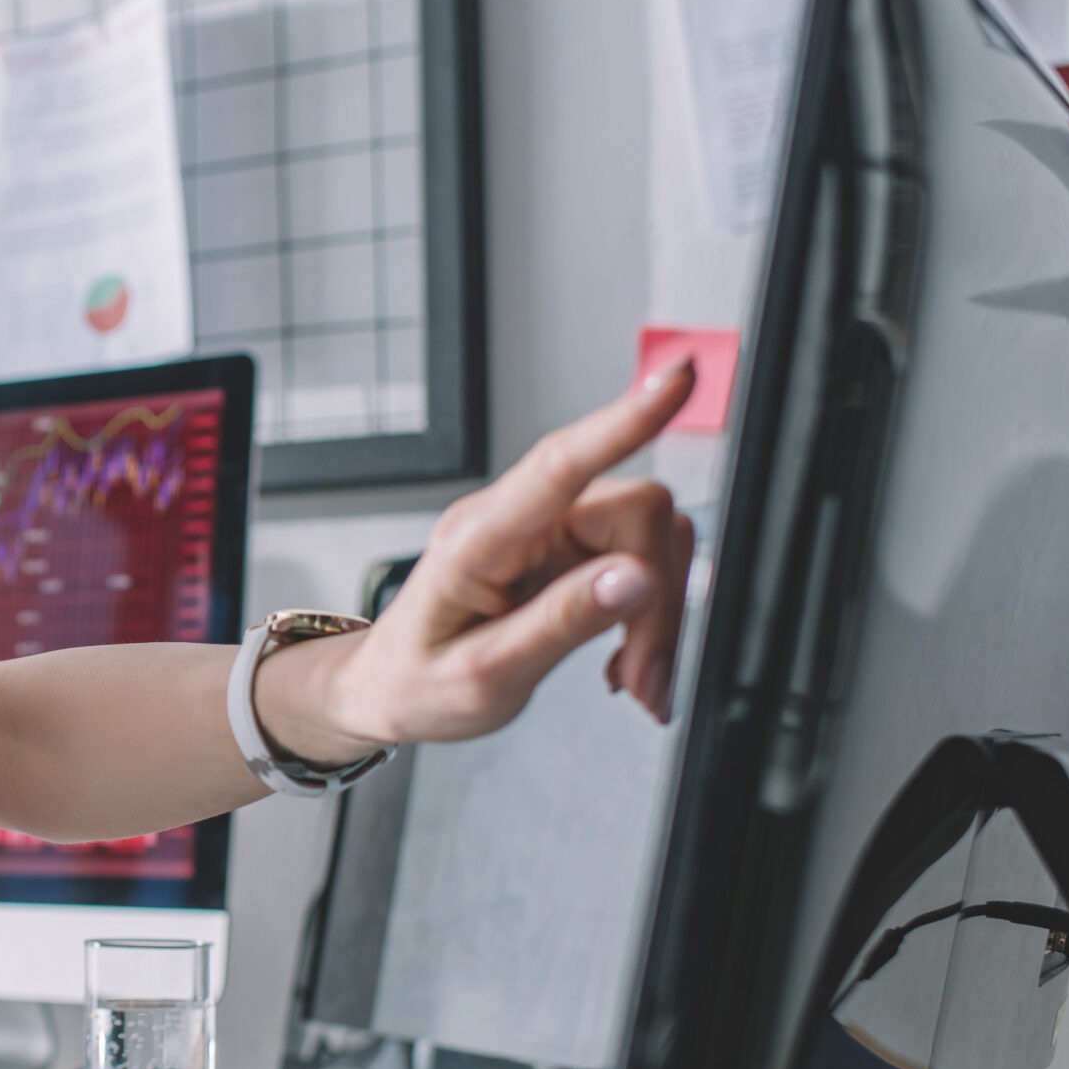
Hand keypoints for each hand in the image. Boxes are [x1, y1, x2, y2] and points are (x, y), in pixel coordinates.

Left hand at [284, 361, 698, 752]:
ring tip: (631, 677)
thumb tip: (635, 579)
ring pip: (652, 540)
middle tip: (644, 678)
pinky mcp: (572, 550)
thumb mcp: (483, 677)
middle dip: (658, 599)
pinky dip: (649, 616)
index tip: (676, 379)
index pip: (559, 465)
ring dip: (658, 617)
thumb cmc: (419, 681)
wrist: (391, 689)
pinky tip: (621, 658)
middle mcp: (518, 520)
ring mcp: (549, 531)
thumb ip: (559, 623)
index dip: (624, 422)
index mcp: (478, 540)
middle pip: (637, 513)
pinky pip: (644, 562)